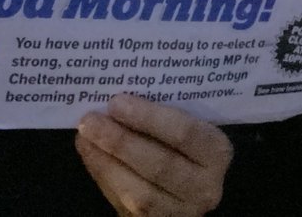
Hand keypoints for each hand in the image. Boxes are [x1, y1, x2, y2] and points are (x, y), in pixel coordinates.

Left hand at [75, 93, 231, 215]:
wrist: (184, 186)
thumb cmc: (183, 143)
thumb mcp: (187, 124)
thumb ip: (163, 114)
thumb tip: (118, 96)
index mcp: (217, 151)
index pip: (186, 134)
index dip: (149, 118)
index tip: (116, 102)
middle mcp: (205, 186)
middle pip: (161, 164)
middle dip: (121, 141)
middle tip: (91, 120)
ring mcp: (182, 211)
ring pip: (141, 193)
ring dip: (107, 162)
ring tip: (85, 136)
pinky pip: (126, 205)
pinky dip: (104, 177)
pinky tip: (90, 154)